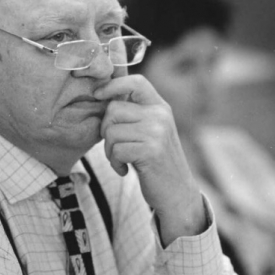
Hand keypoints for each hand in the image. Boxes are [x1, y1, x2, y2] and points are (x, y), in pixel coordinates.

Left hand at [94, 74, 205, 244]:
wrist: (177, 193)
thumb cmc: (156, 162)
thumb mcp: (151, 131)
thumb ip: (134, 114)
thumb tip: (103, 95)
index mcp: (160, 107)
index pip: (136, 82)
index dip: (113, 84)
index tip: (97, 94)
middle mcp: (160, 116)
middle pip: (114, 110)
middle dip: (106, 131)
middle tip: (116, 147)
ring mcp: (157, 132)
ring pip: (111, 132)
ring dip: (110, 151)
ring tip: (122, 160)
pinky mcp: (151, 151)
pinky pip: (117, 150)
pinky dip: (115, 163)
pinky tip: (126, 169)